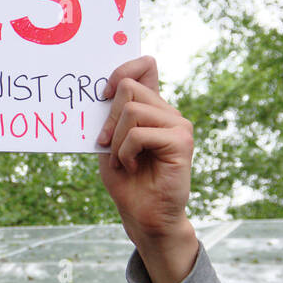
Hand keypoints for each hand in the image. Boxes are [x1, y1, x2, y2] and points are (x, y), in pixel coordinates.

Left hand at [97, 56, 197, 282]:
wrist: (144, 215)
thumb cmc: (126, 181)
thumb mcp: (110, 142)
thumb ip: (111, 116)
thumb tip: (104, 89)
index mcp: (153, 108)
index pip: (145, 66)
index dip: (123, 68)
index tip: (102, 93)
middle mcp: (169, 112)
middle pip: (129, 87)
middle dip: (109, 117)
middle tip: (106, 144)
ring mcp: (178, 125)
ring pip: (132, 110)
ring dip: (117, 140)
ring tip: (124, 160)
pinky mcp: (181, 142)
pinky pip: (139, 133)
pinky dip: (126, 152)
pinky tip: (133, 166)